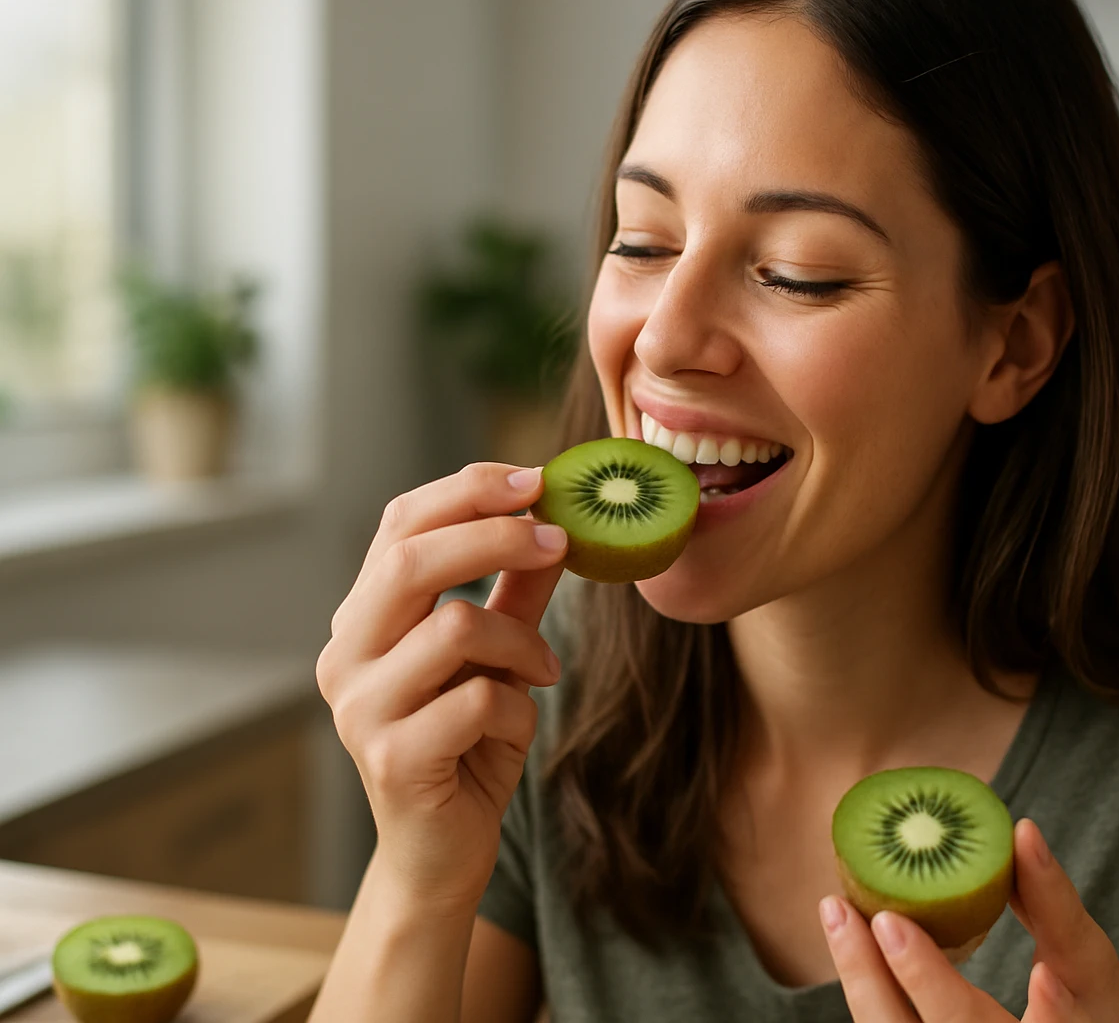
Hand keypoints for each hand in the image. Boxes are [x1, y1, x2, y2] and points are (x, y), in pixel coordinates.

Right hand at [317, 463, 567, 912]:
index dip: (466, 491)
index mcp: (363, 618)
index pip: (399, 524)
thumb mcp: (498, 655)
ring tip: (542, 668)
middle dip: (494, 536)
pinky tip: (518, 721)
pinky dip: (517, 704)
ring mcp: (359, 709)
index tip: (535, 480)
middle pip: (410, 561)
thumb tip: (552, 521)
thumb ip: (516, 591)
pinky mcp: (391, 758)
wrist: (442, 852)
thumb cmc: (467, 744)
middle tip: (559, 538)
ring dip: (521, 640)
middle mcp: (346, 655)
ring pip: (453, 628)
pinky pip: (475, 700)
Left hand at [821, 819, 1118, 1021]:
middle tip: (884, 918)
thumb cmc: (1085, 1011)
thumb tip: (1022, 830)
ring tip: (839, 914)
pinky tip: (847, 943)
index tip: (1034, 971)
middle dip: (923, 982)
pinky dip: (865, 989)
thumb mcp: (1090, 968)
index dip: (1044, 1011)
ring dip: (865, 980)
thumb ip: (1057, 907)